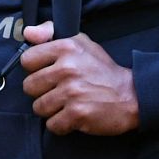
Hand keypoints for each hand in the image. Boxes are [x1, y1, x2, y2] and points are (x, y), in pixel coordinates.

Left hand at [18, 24, 139, 135]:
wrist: (131, 95)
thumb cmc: (103, 70)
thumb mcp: (81, 43)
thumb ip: (50, 33)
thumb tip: (28, 33)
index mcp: (66, 48)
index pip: (26, 60)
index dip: (34, 69)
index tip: (46, 73)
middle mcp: (67, 69)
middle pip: (29, 86)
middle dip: (41, 92)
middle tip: (58, 91)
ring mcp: (72, 92)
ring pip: (38, 107)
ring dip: (51, 110)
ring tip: (67, 103)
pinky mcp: (77, 113)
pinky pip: (52, 124)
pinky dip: (61, 124)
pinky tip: (73, 116)